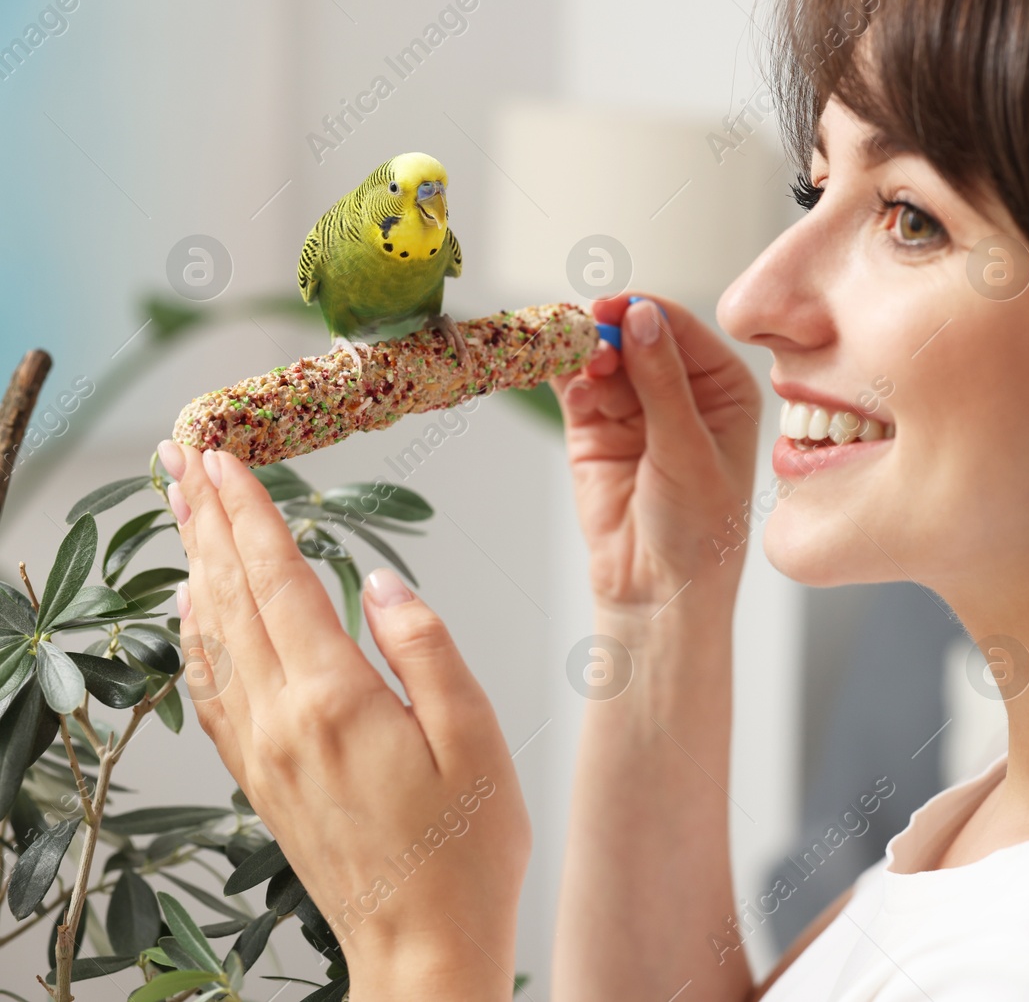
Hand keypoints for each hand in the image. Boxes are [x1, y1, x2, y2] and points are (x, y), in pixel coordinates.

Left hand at [157, 441, 533, 1001]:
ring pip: (212, 636)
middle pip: (231, 596)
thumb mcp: (476, 738)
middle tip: (180, 455)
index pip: (281, 581)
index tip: (224, 457)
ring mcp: (263, 750)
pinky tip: (193, 608)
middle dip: (205, 517)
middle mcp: (283, 719)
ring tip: (180, 508)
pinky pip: (211, 688)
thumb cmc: (467, 848)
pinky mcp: (262, 776)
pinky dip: (194, 634)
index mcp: (336, 700)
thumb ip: (427, 651)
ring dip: (193, 563)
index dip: (250, 513)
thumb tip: (382, 582)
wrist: (424, 945)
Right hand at [550, 295, 760, 616]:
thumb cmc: (699, 529)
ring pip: (601, 356)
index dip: (646, 312)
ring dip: (586, 355)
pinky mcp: (594, 425)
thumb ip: (662, 381)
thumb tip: (642, 316)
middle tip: (591, 338)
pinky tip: (571, 386)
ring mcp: (634, 405)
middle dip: (610, 332)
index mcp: (724, 386)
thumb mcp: (688, 449)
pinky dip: (567, 378)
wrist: (658, 589)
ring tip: (584, 372)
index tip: (614, 308)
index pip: (681, 329)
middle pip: (636, 335)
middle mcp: (680, 387)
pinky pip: (576, 385)